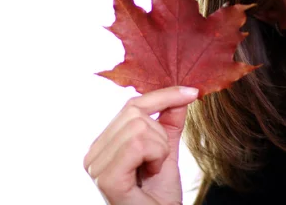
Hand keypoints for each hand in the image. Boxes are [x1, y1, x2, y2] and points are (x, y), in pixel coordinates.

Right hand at [84, 86, 198, 204]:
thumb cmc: (158, 197)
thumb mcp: (167, 153)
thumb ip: (169, 124)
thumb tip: (182, 94)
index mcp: (104, 144)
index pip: (132, 105)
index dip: (164, 95)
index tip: (192, 92)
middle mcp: (94, 153)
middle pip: (135, 112)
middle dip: (160, 133)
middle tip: (159, 160)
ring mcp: (96, 165)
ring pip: (138, 127)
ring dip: (159, 148)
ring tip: (153, 170)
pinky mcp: (106, 177)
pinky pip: (138, 145)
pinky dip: (155, 156)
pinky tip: (151, 174)